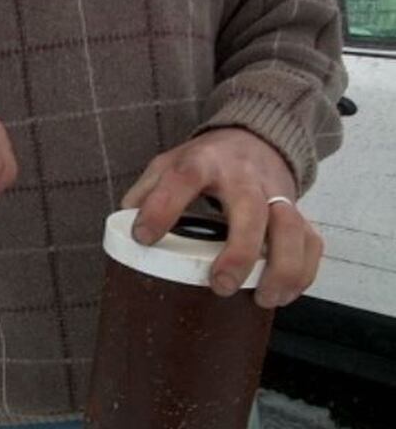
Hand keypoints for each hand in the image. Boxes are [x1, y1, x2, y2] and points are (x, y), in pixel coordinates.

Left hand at [121, 128, 323, 308]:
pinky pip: (311, 241)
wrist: (253, 137)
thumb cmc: (206, 161)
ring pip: (292, 227)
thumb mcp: (167, 164)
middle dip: (239, 251)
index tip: (144, 238)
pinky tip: (284, 293)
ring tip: (263, 298)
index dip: (162, 208)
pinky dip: (304, 270)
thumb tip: (124, 232)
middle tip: (220, 285)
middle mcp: (243, 175)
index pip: (182, 179)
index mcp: (203, 162)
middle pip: (250, 209)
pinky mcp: (296, 209)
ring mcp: (274, 192)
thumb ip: (144, 193)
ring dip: (282, 267)